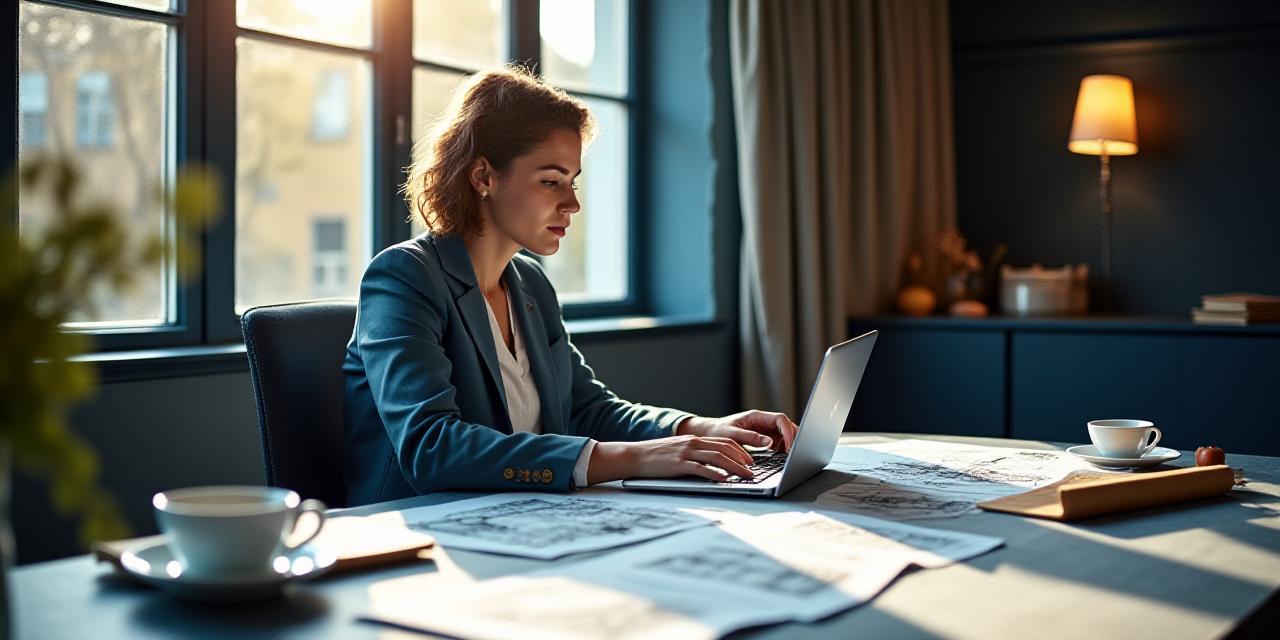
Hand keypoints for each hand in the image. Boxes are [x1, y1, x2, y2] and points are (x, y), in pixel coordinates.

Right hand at [587, 436, 755, 483]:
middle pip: (725, 449)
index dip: (740, 450)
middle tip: (754, 470)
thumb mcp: (678, 450)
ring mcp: (686, 453)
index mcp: (694, 439)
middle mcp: (693, 443)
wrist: (634, 456)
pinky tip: (724, 480)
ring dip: (735, 468)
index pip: (723, 441)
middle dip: (743, 460)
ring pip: (717, 458)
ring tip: (746, 477)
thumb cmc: (655, 456)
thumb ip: (694, 454)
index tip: (751, 460)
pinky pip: (701, 469)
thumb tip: (712, 466)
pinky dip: (715, 474)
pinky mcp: (678, 465)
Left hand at [676, 410, 798, 452]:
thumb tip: (770, 443)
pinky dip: (784, 449)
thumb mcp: (732, 435)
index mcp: (756, 416)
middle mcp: (763, 421)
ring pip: (785, 433)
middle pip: (786, 425)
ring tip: (791, 457)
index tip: (790, 446)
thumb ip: (750, 438)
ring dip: (790, 443)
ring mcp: (765, 429)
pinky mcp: (764, 438)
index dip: (788, 432)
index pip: (780, 419)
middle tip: (796, 453)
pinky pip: (780, 441)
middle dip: (794, 438)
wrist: (709, 433)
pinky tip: (784, 458)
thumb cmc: (718, 432)